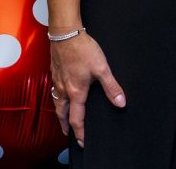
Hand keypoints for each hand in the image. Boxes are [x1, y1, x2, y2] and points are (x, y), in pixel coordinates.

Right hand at [49, 33, 125, 147]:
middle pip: (62, 114)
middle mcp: (63, 90)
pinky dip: (58, 99)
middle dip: (66, 126)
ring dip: (60, 113)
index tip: (83, 141)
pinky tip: (62, 95)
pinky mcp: (55, 73)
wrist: (66, 34)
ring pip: (57, 103)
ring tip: (64, 118)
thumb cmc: (83, 50)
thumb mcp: (102, 69)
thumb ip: (112, 87)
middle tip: (69, 134)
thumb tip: (121, 103)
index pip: (77, 119)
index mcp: (76, 92)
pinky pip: (54, 92)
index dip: (80, 132)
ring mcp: (57, 82)